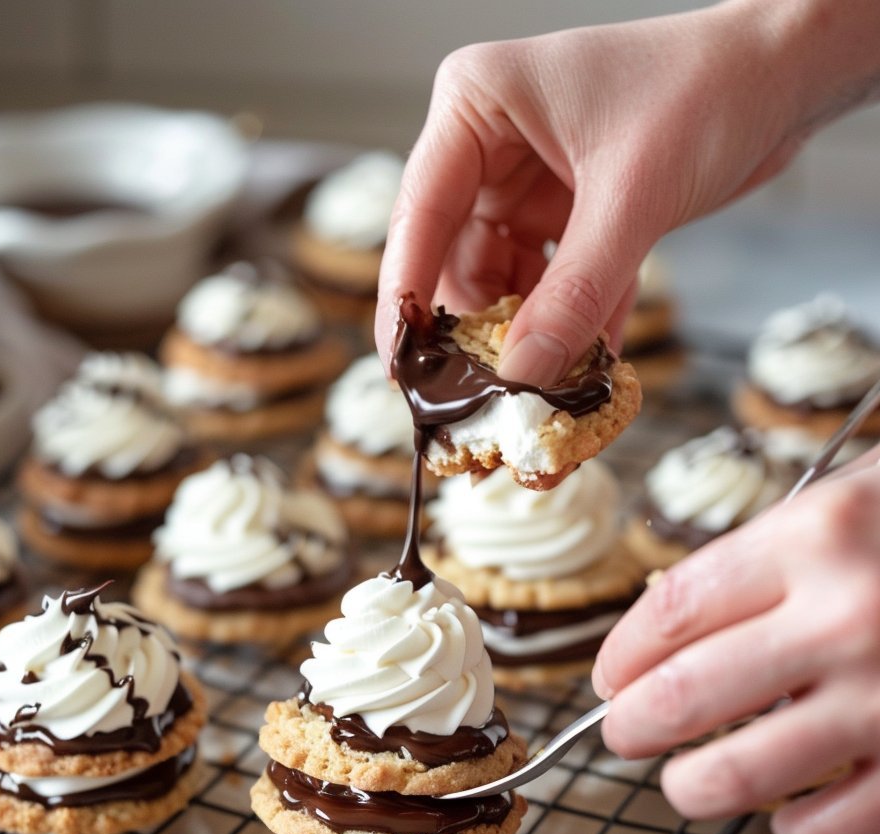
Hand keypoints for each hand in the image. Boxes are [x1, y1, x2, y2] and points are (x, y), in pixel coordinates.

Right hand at [376, 0, 879, 384]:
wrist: (786, 77)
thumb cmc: (707, 89)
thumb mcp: (631, 198)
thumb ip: (573, 294)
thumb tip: (521, 376)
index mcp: (479, 106)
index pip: (419, 213)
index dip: (405, 296)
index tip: (401, 366)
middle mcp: (494, 147)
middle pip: (459, 261)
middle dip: (480, 334)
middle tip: (488, 403)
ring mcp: (533, 186)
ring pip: (507, 287)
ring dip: (530, 343)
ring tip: (545, 400)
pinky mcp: (574, 219)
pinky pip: (557, 291)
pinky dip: (573, 332)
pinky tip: (585, 380)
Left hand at [591, 454, 879, 833]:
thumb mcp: (863, 499)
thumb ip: (773, 555)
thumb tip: (672, 627)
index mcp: (819, 534)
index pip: (671, 610)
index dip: (621, 655)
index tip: (610, 677)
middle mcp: (848, 616)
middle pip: (683, 697)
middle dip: (630, 728)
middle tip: (624, 735)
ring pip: (736, 775)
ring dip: (692, 788)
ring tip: (687, 784)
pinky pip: (826, 826)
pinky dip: (790, 828)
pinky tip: (788, 812)